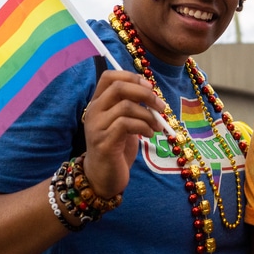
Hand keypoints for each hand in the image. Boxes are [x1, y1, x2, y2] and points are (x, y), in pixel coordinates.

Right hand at [80, 70, 163, 197]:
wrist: (103, 177)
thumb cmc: (117, 147)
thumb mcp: (124, 122)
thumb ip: (131, 106)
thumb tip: (152, 93)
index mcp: (98, 102)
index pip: (109, 76)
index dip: (131, 76)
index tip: (149, 87)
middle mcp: (93, 111)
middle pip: (118, 88)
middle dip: (145, 94)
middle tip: (160, 105)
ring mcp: (96, 127)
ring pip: (125, 106)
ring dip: (148, 115)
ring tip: (157, 126)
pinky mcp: (104, 142)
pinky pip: (126, 124)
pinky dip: (143, 127)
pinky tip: (149, 134)